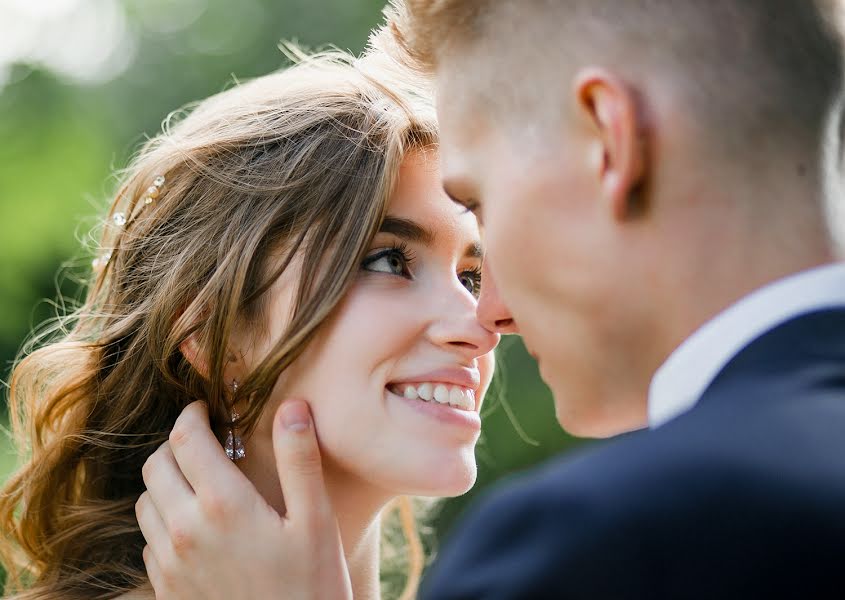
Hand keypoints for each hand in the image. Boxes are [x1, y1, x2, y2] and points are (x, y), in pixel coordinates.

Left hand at [136, 399, 351, 599]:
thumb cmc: (311, 585)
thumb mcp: (316, 520)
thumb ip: (299, 459)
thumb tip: (292, 406)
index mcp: (222, 504)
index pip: (185, 438)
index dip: (192, 414)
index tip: (206, 409)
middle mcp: (184, 530)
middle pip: (155, 465)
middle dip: (176, 444)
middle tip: (204, 441)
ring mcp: (169, 563)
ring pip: (145, 502)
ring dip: (167, 482)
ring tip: (200, 481)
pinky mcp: (166, 589)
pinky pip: (149, 540)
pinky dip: (165, 520)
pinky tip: (198, 525)